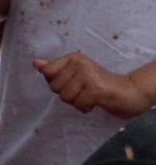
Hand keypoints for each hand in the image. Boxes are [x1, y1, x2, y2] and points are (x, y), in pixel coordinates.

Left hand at [39, 52, 155, 118]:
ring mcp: (88, 75)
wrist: (130, 91)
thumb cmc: (100, 84)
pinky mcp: (96, 89)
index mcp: (73, 57)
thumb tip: (35, 63)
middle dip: (66, 94)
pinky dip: (85, 108)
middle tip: (82, 92)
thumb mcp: (77, 73)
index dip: (54, 82)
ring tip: (89, 96)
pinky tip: (95, 102)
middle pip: (54, 86)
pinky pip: (78, 104)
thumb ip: (56, 68)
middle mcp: (79, 63)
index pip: (47, 71)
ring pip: (65, 97)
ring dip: (76, 102)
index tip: (70, 83)